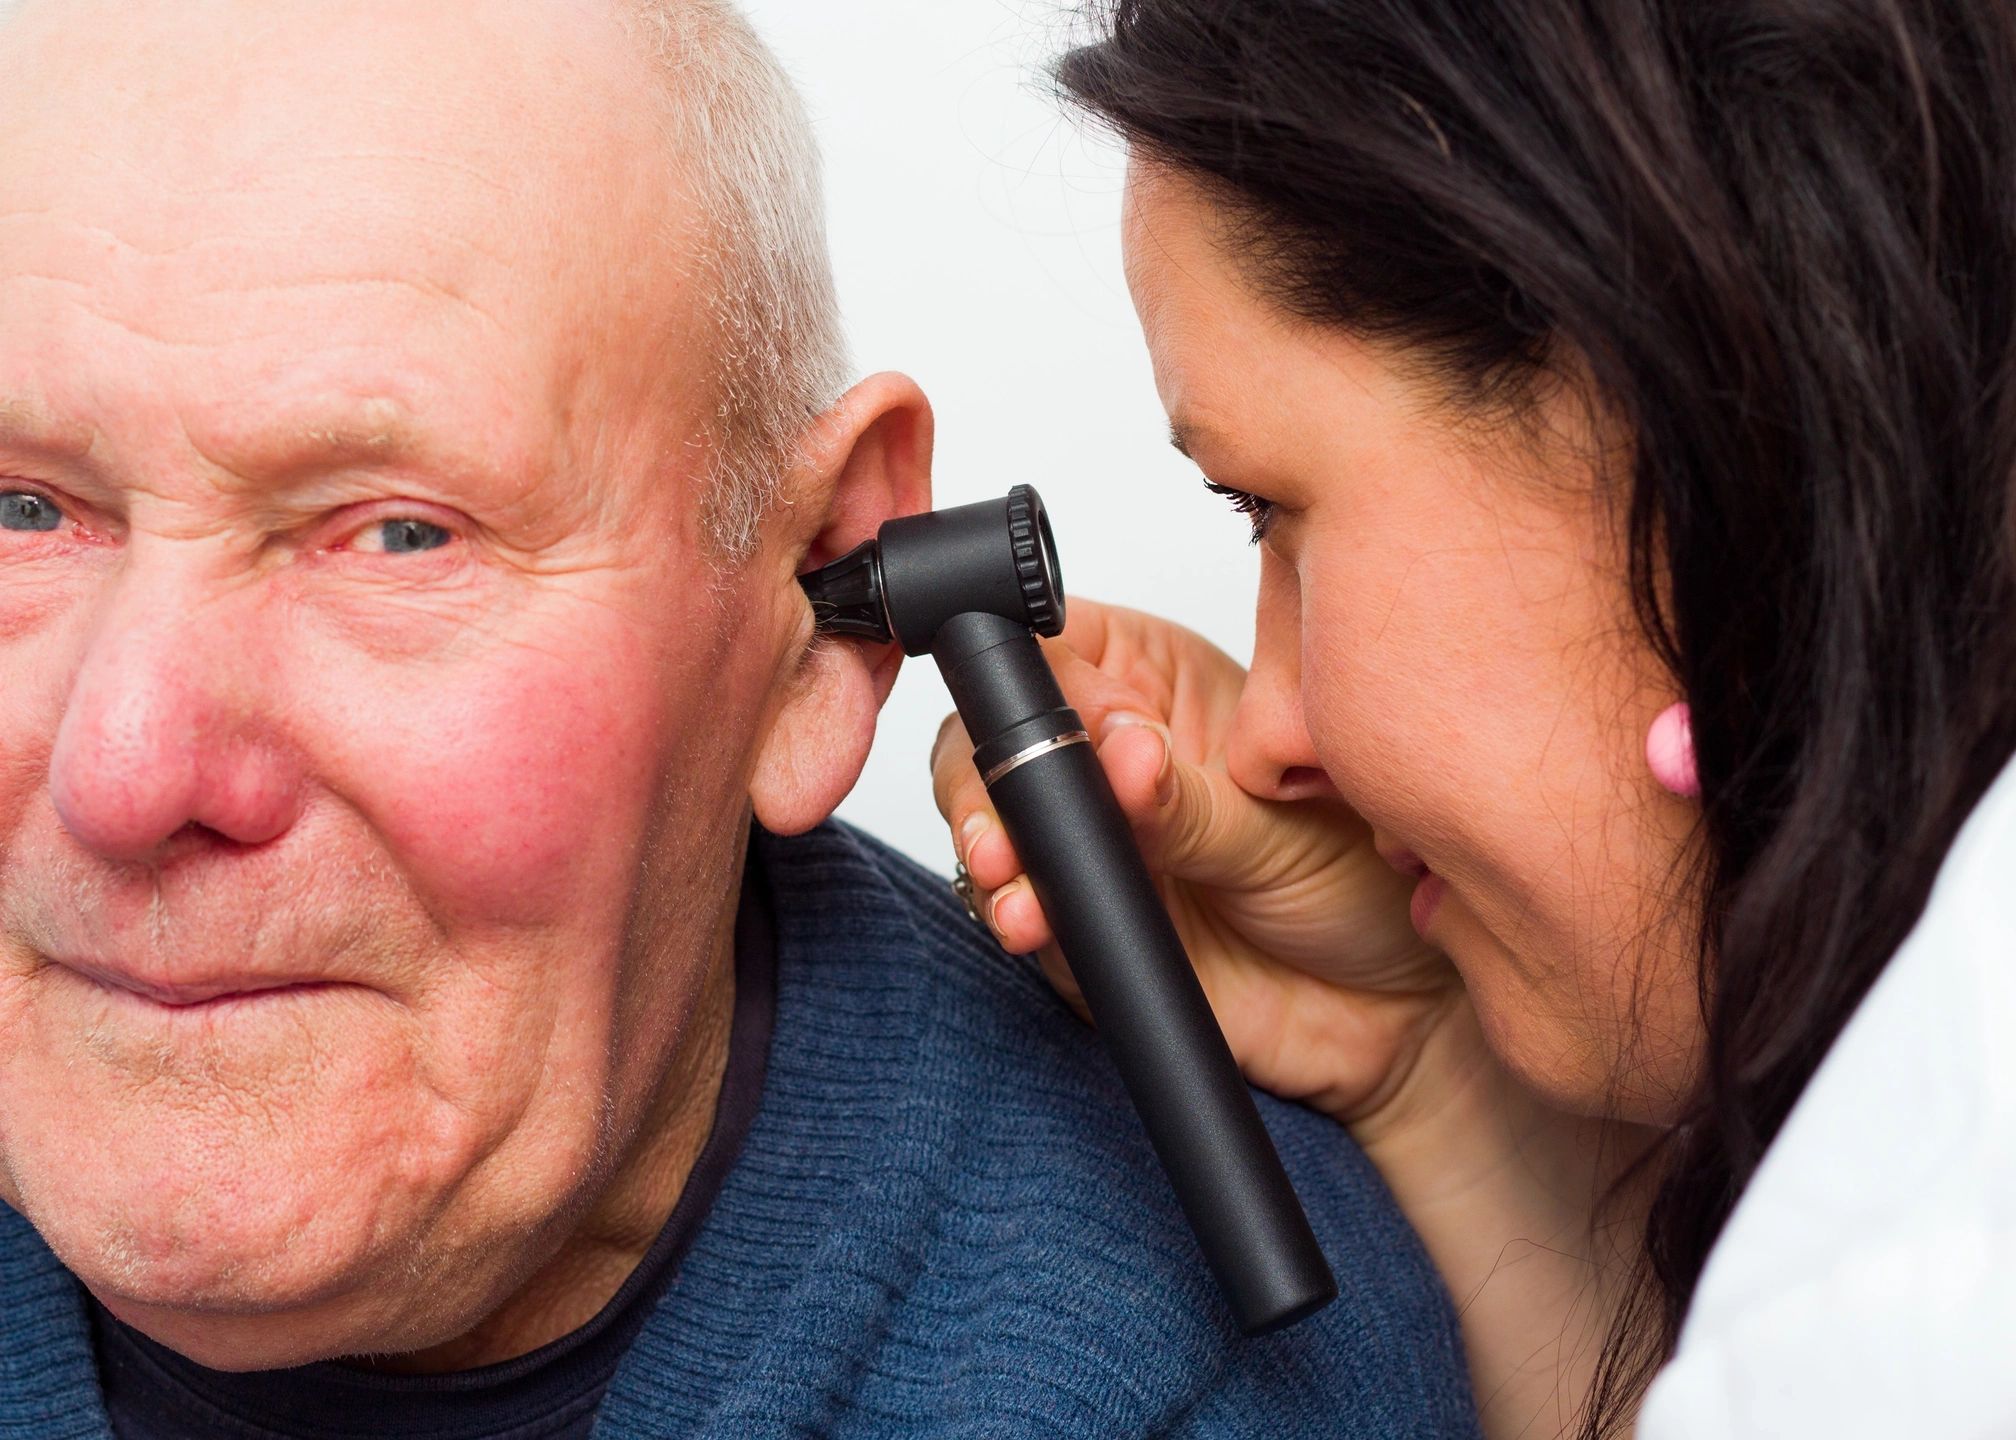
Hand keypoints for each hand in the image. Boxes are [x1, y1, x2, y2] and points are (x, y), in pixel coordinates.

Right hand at [931, 598, 1462, 1126]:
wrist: (1388, 1018)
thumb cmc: (1361, 887)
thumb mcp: (1280, 830)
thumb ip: (1188, 799)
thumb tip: (1121, 753)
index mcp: (1157, 685)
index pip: (1059, 652)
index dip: (1032, 678)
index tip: (1053, 726)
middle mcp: (1108, 757)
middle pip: (1000, 734)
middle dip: (991, 775)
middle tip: (1010, 819)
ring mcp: (1088, 839)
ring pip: (996, 819)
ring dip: (990, 844)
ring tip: (1010, 874)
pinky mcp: (1078, 918)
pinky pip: (1022, 906)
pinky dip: (1014, 911)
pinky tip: (1027, 917)